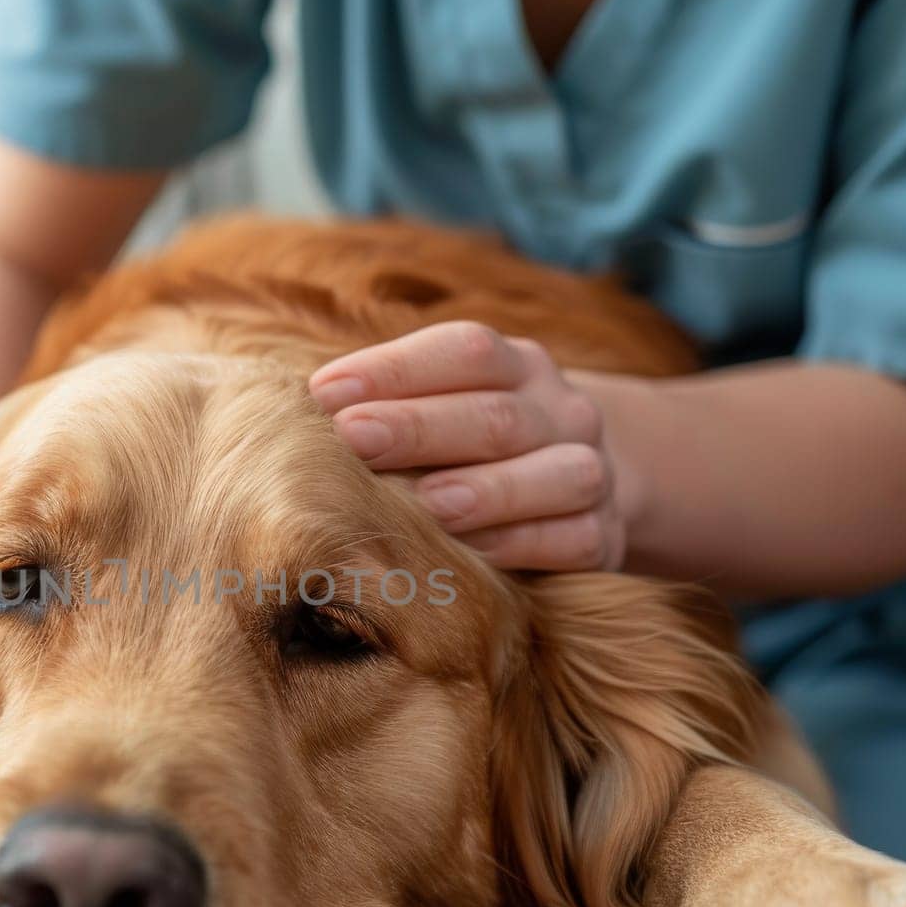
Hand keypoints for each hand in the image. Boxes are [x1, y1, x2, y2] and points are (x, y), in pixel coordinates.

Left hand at [310, 322, 627, 571]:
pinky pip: (573, 539)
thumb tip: (302, 414)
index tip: (324, 393)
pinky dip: (524, 545)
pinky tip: (476, 556)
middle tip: (353, 439)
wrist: (596, 484)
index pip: (464, 351)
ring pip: (555, 474)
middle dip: (420, 427)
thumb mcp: (450, 406)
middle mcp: (560, 410)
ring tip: (430, 505)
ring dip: (489, 490)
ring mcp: (590, 470)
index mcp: (517, 365)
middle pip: (495, 414)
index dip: (395, 369)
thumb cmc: (480, 445)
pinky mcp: (604, 534)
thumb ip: (391, 404)